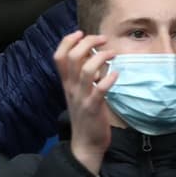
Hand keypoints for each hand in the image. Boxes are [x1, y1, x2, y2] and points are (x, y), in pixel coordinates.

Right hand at [54, 31, 117, 176]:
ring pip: (85, 70)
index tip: (81, 33)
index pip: (59, 56)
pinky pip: (99, 89)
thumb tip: (92, 58)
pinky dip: (108, 79)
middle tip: (103, 40)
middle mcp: (71, 87)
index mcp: (66, 83)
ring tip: (112, 53)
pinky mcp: (93, 107)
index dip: (67, 41)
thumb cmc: (86, 116)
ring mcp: (81, 97)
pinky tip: (117, 74)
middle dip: (88, 43)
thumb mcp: (79, 93)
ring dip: (100, 58)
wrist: (85, 143)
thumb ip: (82, 76)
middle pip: (72, 57)